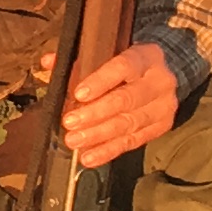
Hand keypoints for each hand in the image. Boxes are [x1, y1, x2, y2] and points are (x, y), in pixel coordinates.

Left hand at [61, 39, 181, 166]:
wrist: (163, 74)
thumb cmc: (126, 64)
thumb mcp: (109, 52)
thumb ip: (78, 58)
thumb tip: (48, 62)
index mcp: (145, 56)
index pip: (123, 67)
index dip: (100, 82)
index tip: (78, 94)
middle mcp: (159, 81)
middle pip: (126, 100)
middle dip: (95, 114)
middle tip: (69, 123)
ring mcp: (163, 106)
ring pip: (129, 123)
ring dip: (98, 135)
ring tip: (74, 142)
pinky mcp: (162, 126)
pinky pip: (133, 141)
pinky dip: (109, 151)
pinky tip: (89, 157)